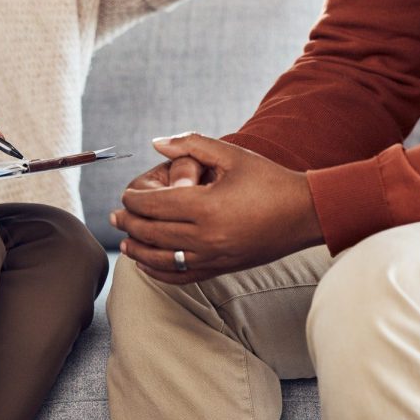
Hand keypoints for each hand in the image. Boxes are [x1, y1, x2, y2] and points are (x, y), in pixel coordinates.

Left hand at [111, 133, 322, 284]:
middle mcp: (207, 235)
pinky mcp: (222, 268)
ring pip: (162, 259)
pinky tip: (147, 265)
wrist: (305, 213)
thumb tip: (155, 142)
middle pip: (152, 233)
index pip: (155, 205)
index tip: (125, 195)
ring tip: (124, 243)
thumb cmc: (269, 179)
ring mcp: (214, 256)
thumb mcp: (231, 155)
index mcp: (206, 206)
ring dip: (138, 251)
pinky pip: (182, 276)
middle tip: (115, 216)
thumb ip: (191, 144)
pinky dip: (160, 272)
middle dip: (129, 224)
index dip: (134, 200)